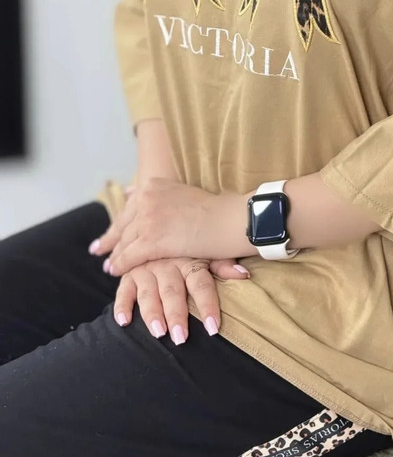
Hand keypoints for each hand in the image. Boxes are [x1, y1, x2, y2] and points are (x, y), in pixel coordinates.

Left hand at [89, 177, 254, 274]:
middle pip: (124, 224)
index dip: (119, 222)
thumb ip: (158, 194)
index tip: (109, 232)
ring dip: (115, 255)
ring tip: (109, 265)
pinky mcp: (152, 240)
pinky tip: (114, 271)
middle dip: (111, 239)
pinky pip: (130, 255)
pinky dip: (121, 264)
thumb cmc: (215, 209)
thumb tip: (128, 191)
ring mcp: (148, 218)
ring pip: (125, 241)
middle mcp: (147, 198)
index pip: (130, 207)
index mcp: (154, 185)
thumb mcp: (182, 192)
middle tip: (98, 250)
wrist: (230, 220)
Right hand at [113, 256, 249, 343]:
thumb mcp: (208, 249)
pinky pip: (124, 290)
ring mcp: (147, 268)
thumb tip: (244, 275)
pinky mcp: (129, 273)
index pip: (201, 284)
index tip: (213, 328)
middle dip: (177, 314)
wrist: (159, 221)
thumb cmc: (191, 243)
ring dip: (152, 313)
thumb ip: (223, 263)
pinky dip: (122, 305)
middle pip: (173, 291)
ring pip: (149, 293)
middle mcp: (167, 264)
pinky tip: (124, 321)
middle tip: (181, 338)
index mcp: (189, 260)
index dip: (208, 305)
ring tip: (158, 332)